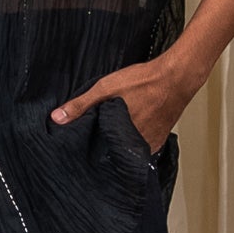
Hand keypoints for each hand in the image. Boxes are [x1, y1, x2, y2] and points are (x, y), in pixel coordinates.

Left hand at [49, 50, 203, 155]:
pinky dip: (132, 139)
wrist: (176, 78)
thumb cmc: (145, 82)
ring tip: (113, 129)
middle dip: (103, 146)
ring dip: (118, 142)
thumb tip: (57, 118)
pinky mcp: (157, 141)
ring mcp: (149, 146)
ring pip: (126, 150)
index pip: (98, 154)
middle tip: (99, 133)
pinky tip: (130, 126)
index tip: (83, 145)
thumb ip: (81, 105)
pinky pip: (139, 146)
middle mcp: (136, 147)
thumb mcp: (106, 89)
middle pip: (112, 154)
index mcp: (120, 138)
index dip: (89, 149)